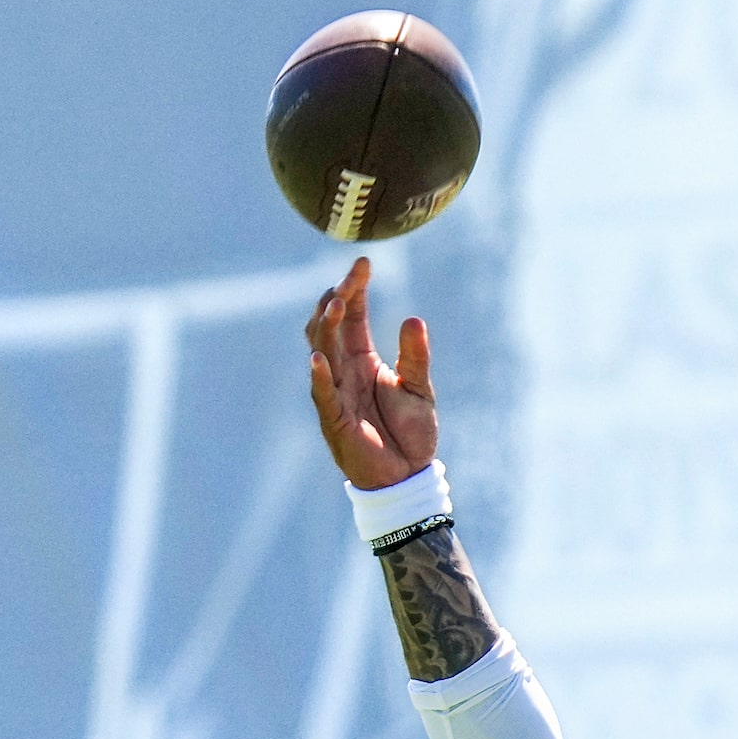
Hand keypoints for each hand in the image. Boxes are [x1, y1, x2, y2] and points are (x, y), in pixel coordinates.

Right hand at [304, 255, 436, 488]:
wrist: (407, 475)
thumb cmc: (410, 433)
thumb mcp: (419, 388)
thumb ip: (415, 355)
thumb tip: (413, 318)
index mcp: (362, 360)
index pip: (353, 316)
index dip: (355, 289)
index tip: (364, 263)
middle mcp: (344, 371)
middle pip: (332, 327)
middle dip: (339, 299)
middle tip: (352, 276)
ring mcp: (335, 392)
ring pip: (323, 352)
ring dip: (327, 328)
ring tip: (336, 302)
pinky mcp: (334, 418)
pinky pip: (323, 394)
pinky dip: (319, 376)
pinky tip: (318, 358)